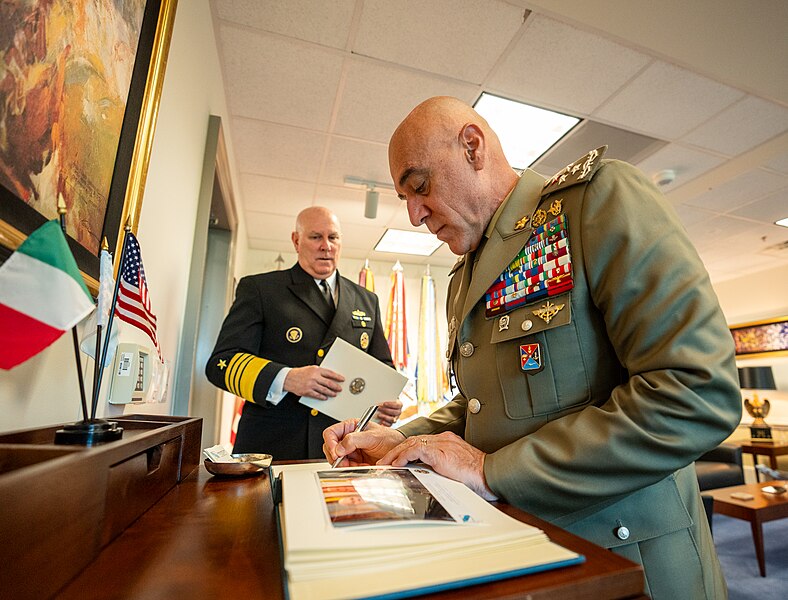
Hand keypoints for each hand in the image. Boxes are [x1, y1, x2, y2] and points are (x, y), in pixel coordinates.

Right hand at [284, 365, 343, 399]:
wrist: (289, 378)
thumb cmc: (300, 373)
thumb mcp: (310, 368)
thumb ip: (319, 372)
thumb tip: (329, 376)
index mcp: (316, 370)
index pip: (330, 373)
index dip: (337, 377)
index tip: (342, 379)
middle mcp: (314, 377)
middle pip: (328, 383)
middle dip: (336, 386)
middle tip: (339, 388)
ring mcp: (311, 385)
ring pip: (324, 390)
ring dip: (331, 393)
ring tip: (334, 394)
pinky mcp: (307, 391)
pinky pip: (317, 395)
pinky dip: (322, 397)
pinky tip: (325, 397)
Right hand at [323, 420, 403, 466]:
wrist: (399, 452)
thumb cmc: (389, 439)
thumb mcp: (373, 437)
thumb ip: (355, 439)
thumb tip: (340, 447)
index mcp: (350, 427)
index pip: (331, 433)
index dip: (330, 443)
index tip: (336, 453)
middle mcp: (348, 438)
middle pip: (331, 448)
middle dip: (337, 457)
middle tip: (345, 462)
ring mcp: (351, 450)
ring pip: (337, 459)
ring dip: (345, 464)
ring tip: (357, 464)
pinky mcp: (355, 461)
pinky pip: (346, 467)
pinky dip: (352, 469)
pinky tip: (362, 466)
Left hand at [375, 400, 402, 426]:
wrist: (383, 407)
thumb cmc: (385, 402)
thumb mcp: (386, 399)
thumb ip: (385, 399)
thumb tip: (381, 400)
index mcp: (399, 405)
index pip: (398, 405)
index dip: (391, 404)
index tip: (384, 403)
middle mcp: (398, 412)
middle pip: (395, 412)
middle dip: (386, 410)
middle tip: (379, 408)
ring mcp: (395, 418)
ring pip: (393, 419)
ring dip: (385, 417)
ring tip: (379, 415)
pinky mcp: (391, 423)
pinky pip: (390, 425)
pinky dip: (385, 423)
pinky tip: (381, 421)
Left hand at [379, 432, 497, 500]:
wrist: (490, 475)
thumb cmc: (477, 476)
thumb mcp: (455, 469)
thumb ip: (441, 468)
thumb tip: (428, 476)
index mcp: (447, 442)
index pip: (421, 442)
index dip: (406, 450)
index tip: (396, 460)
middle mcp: (443, 439)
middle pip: (413, 441)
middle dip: (396, 451)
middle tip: (384, 462)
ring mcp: (441, 444)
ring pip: (411, 444)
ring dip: (395, 454)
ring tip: (385, 464)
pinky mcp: (440, 452)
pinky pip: (416, 451)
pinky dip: (404, 457)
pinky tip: (397, 464)